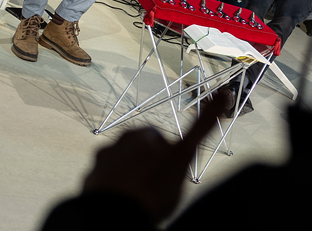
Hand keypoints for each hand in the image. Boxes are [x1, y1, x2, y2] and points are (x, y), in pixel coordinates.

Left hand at [81, 90, 230, 221]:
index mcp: (138, 135)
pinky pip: (107, 187)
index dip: (169, 156)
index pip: (159, 138)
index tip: (172, 172)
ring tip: (143, 199)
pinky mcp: (87, 186)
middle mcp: (114, 145)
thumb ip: (203, 125)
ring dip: (132, 180)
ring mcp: (99, 166)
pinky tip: (127, 206)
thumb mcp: (184, 155)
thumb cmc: (151, 186)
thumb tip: (224, 92)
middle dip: (150, 166)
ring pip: (122, 170)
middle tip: (160, 188)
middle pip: (139, 153)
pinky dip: (116, 194)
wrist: (113, 218)